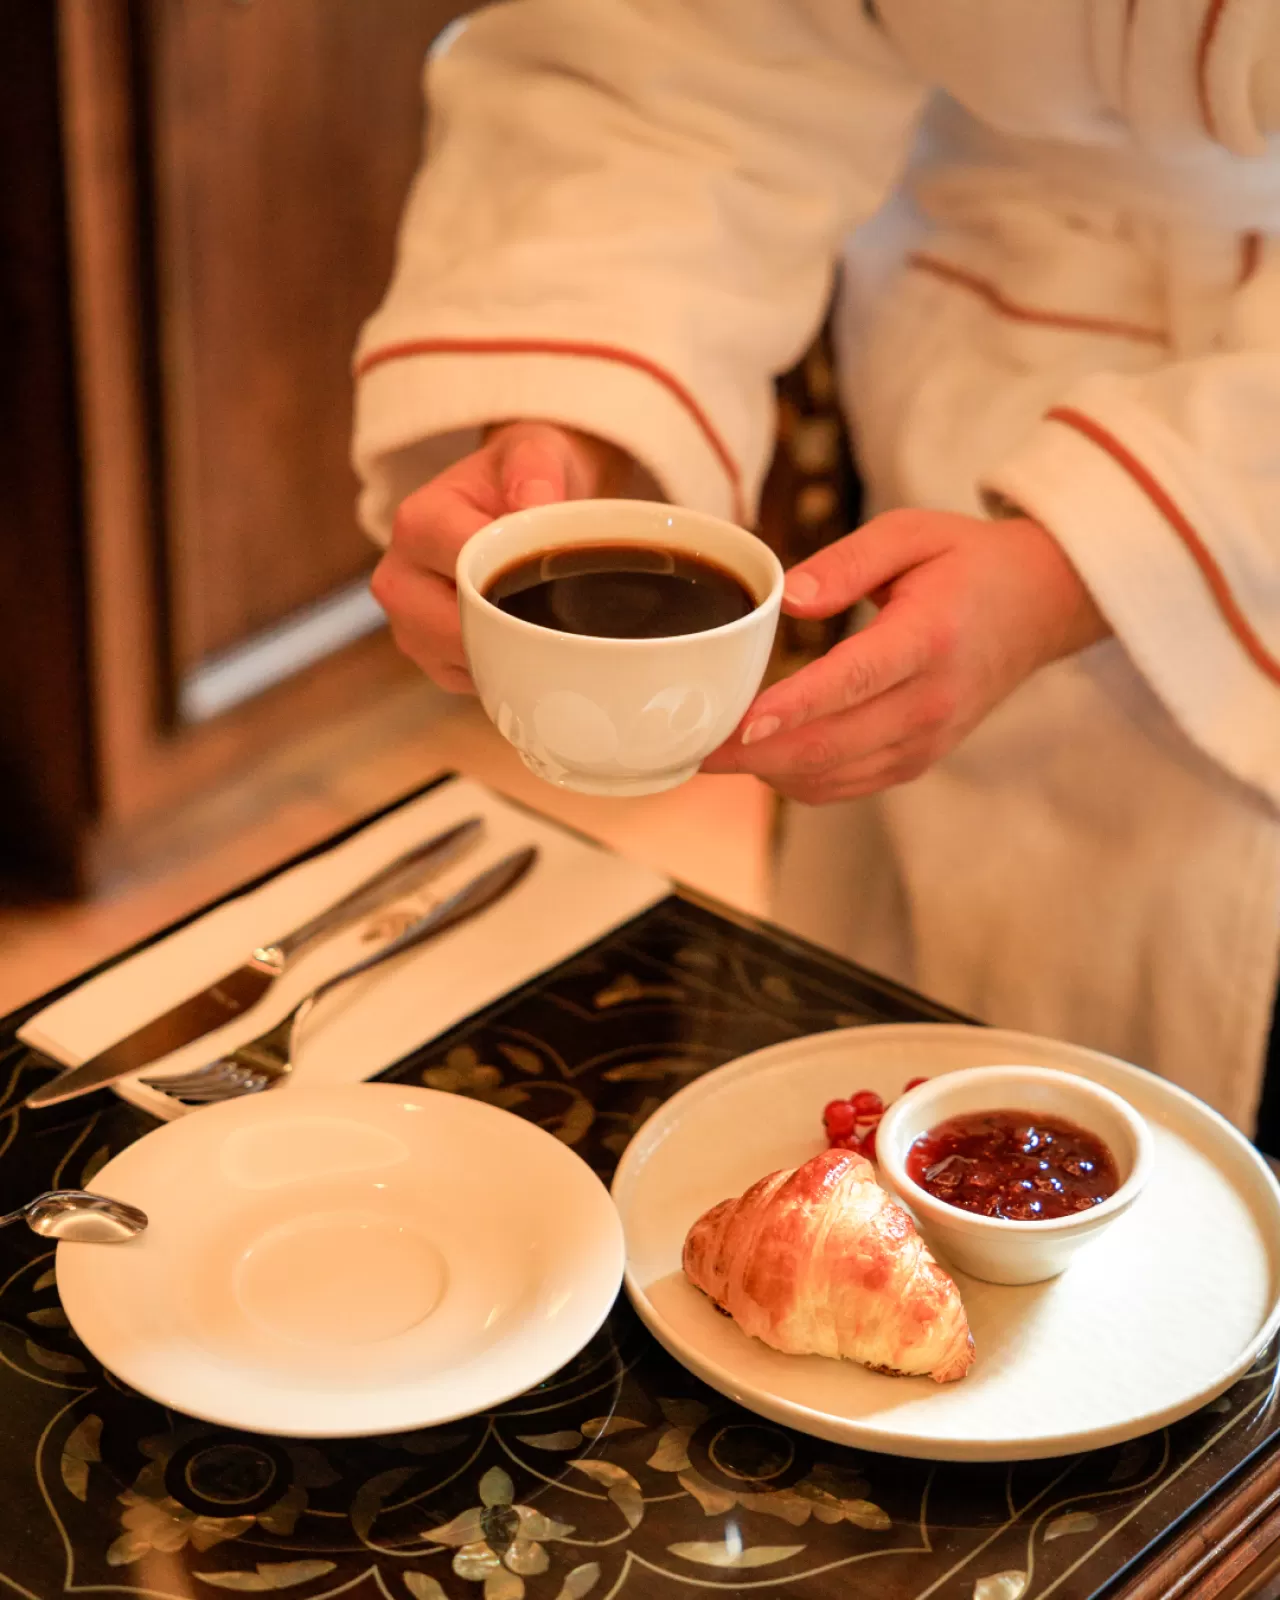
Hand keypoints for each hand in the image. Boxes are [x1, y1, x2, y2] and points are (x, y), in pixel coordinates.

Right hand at [370, 421, 631, 690]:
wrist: (514, 500)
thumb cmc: (524, 476)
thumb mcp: (535, 451)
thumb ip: (535, 468)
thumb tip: (536, 505)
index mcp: (417, 524)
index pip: (465, 568)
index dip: (518, 579)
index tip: (560, 574)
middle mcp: (399, 579)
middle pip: (455, 629)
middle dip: (516, 625)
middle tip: (569, 614)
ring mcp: (409, 626)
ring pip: (465, 661)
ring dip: (515, 650)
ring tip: (553, 624)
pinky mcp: (431, 659)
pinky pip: (475, 680)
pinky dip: (509, 669)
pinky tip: (534, 643)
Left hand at [702, 508, 1108, 803]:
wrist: (1040, 607)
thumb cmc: (968, 564)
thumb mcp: (911, 533)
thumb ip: (845, 562)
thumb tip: (787, 598)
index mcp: (928, 640)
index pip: (853, 682)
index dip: (794, 707)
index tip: (741, 722)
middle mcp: (930, 703)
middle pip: (829, 746)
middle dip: (752, 755)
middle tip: (689, 748)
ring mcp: (925, 742)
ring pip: (830, 777)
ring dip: (767, 771)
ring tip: (710, 753)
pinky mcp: (916, 761)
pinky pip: (844, 786)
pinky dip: (796, 778)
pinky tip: (760, 757)